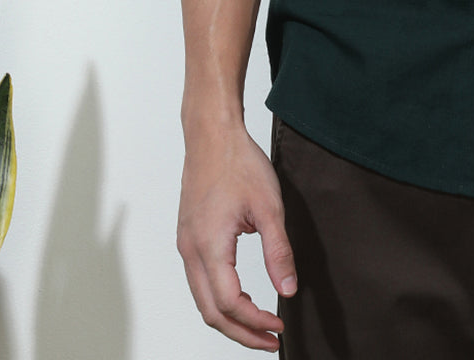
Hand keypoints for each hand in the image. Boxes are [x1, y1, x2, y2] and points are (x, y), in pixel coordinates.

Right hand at [177, 121, 297, 350]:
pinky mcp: (188, 237)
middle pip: (211, 312)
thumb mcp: (269, 206)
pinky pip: (199, 282)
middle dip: (241, 332)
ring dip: (230, 318)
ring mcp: (185, 244)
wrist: (211, 134)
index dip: (256, 322)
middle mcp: (190, 251)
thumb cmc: (238, 162)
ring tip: (260, 323)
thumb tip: (288, 290)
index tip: (280, 325)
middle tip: (270, 340)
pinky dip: (219, 298)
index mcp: (209, 246)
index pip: (230, 303)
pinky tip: (242, 296)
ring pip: (202, 300)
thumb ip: (278, 251)